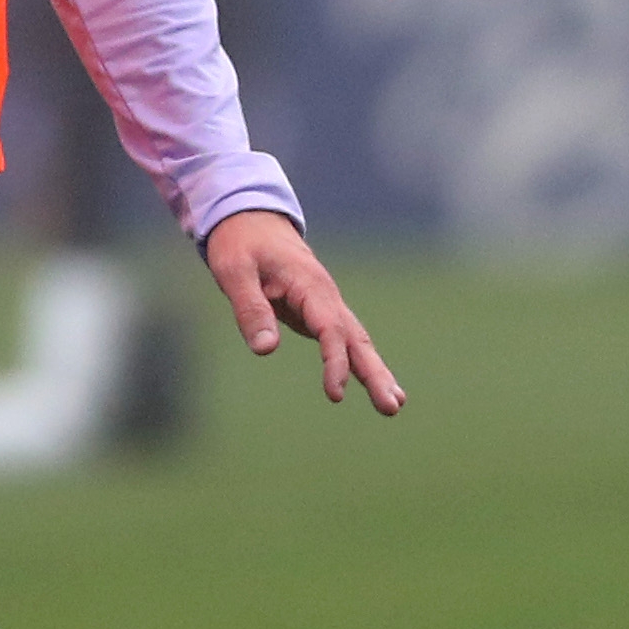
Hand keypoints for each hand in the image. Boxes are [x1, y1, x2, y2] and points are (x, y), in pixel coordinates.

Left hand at [203, 211, 405, 415]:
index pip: (330, 329)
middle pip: (356, 339)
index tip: (336, 394)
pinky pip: (344, 342)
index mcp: (309, 285)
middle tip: (393, 408)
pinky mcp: (319, 314)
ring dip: (375, 373)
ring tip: (394, 406)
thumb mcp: (234, 271)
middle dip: (375, 374)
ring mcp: (326, 305)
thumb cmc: (240, 244)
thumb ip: (250, 309)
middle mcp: (326, 296)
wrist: (250, 220)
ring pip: (356, 341)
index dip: (335, 362)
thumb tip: (265, 350)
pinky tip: (376, 386)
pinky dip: (361, 363)